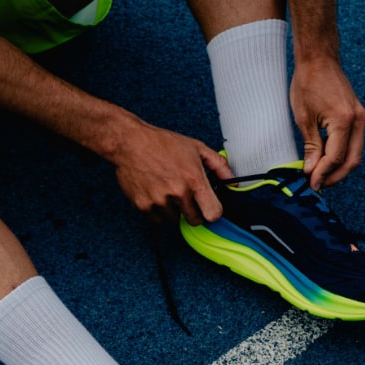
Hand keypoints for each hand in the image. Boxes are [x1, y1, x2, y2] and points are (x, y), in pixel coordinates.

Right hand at [110, 117, 231, 225]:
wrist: (130, 143)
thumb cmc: (162, 143)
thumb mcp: (196, 148)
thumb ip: (219, 165)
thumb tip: (233, 182)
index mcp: (194, 179)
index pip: (213, 214)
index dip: (213, 212)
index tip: (209, 208)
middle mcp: (177, 192)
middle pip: (195, 220)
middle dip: (194, 211)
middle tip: (186, 197)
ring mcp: (159, 201)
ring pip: (175, 221)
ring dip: (174, 211)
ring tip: (168, 192)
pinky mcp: (143, 205)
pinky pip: (157, 220)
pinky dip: (159, 212)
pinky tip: (157, 196)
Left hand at [290, 55, 364, 188]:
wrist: (319, 59)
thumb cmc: (308, 83)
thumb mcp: (304, 118)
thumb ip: (311, 146)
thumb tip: (312, 170)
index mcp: (345, 120)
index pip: (336, 157)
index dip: (323, 174)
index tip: (311, 184)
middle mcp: (358, 120)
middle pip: (352, 160)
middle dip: (335, 176)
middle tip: (317, 184)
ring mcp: (361, 117)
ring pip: (355, 153)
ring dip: (339, 167)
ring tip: (319, 175)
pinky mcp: (358, 116)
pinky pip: (353, 142)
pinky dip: (341, 154)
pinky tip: (325, 159)